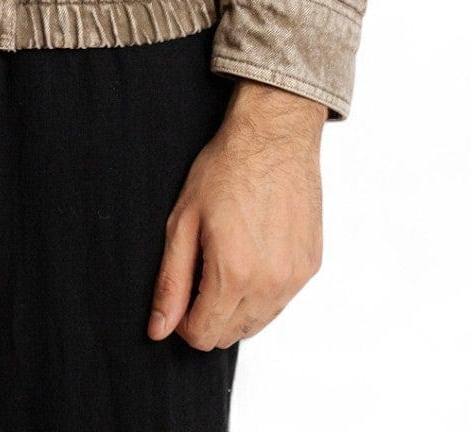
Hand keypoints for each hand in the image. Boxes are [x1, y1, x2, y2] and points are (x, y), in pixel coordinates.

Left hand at [147, 78, 325, 350]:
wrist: (274, 135)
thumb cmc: (225, 169)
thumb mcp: (183, 221)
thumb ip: (171, 282)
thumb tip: (159, 329)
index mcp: (234, 275)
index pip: (204, 335)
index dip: (184, 321)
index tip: (182, 291)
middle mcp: (270, 285)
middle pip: (231, 334)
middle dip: (209, 314)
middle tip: (201, 270)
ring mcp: (295, 277)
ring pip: (258, 322)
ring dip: (237, 306)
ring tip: (226, 259)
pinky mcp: (311, 266)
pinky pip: (282, 301)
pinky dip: (263, 291)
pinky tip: (253, 252)